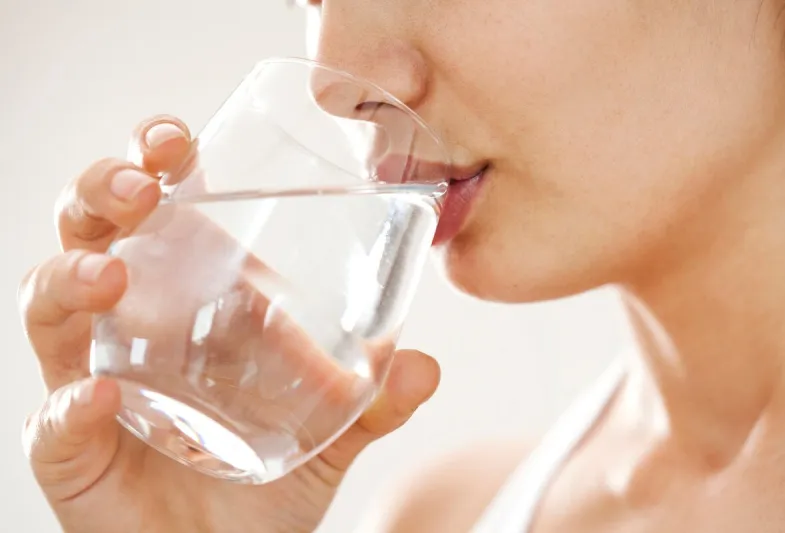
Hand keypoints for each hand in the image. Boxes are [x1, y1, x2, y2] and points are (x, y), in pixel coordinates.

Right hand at [18, 116, 439, 532]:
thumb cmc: (264, 477)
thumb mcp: (329, 429)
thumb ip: (373, 399)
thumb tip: (424, 366)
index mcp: (186, 297)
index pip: (157, 209)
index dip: (153, 162)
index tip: (179, 140)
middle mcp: (130, 325)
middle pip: (91, 233)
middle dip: (101, 193)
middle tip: (141, 186)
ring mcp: (92, 379)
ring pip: (49, 307)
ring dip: (71, 279)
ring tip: (111, 276)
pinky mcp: (73, 449)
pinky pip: (53, 421)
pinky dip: (69, 408)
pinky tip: (100, 397)